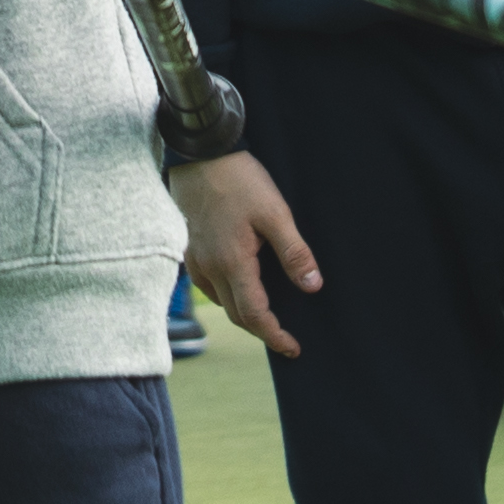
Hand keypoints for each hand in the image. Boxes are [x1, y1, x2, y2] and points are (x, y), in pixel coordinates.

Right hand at [178, 152, 316, 356]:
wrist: (200, 155)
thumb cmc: (239, 180)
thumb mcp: (275, 213)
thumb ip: (294, 253)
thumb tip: (312, 287)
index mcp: (232, 263)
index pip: (254, 315)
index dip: (275, 335)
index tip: (293, 348)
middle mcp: (210, 269)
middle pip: (236, 315)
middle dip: (262, 331)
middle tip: (285, 339)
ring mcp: (196, 260)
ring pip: (221, 302)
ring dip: (244, 315)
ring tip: (268, 316)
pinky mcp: (190, 250)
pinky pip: (209, 286)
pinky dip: (228, 296)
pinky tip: (242, 287)